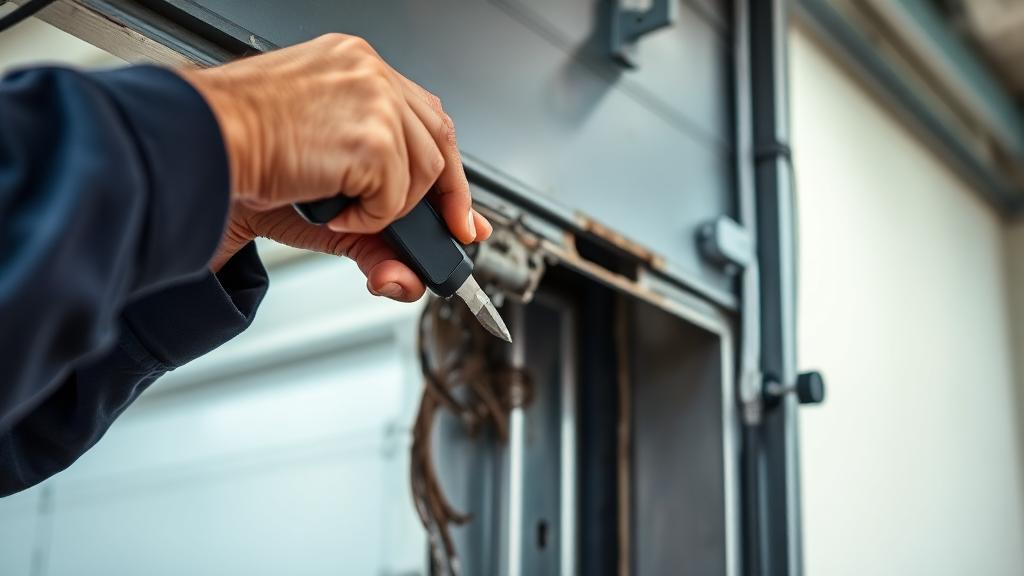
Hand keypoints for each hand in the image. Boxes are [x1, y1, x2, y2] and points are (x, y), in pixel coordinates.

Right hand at [180, 34, 488, 296]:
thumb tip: (408, 279)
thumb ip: (376, 227)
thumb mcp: (326, 189)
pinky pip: (396, 196)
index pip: (424, 116)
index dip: (448, 168)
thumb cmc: (247, 156)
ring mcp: (373, 99)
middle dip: (448, 198)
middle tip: (449, 232)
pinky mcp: (371, 134)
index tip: (462, 212)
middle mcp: (369, 73)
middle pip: (439, 139)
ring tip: (342, 209)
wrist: (202, 150)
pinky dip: (367, 217)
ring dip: (387, 208)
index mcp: (356, 69)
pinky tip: (329, 207)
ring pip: (422, 172)